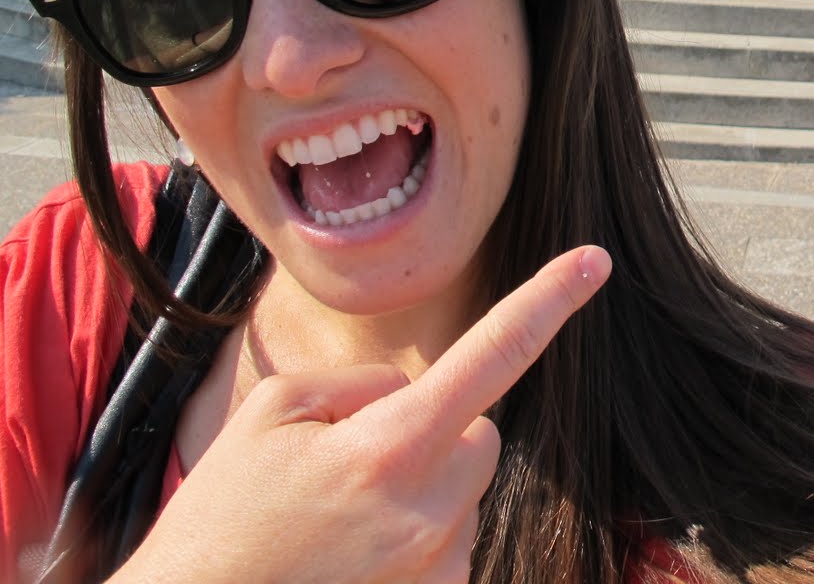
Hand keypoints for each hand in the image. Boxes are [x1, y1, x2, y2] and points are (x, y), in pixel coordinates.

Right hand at [115, 246, 611, 583]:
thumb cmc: (218, 524)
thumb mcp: (272, 416)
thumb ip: (362, 385)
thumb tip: (415, 391)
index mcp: (391, 447)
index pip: (493, 353)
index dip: (548, 300)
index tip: (595, 260)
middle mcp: (431, 513)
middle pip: (478, 437)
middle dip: (432, 436)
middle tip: (345, 470)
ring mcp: (437, 571)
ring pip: (463, 497)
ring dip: (419, 497)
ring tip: (332, 528)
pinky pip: (448, 552)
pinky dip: (410, 547)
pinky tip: (347, 563)